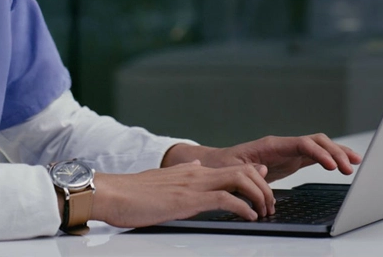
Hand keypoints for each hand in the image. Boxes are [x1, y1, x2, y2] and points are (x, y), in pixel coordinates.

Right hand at [90, 160, 275, 227]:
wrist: (112, 193)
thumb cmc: (132, 192)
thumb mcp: (163, 179)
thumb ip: (183, 172)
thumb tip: (198, 166)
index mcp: (191, 171)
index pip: (232, 166)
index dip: (254, 175)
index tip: (265, 187)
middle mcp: (196, 173)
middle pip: (243, 170)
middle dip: (263, 187)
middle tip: (270, 205)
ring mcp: (193, 185)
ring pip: (239, 180)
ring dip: (258, 196)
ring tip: (264, 211)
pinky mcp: (188, 199)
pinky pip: (225, 199)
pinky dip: (243, 207)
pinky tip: (249, 216)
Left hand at [163, 134, 361, 182]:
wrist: (220, 163)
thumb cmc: (225, 165)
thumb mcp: (233, 169)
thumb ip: (248, 169)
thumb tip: (263, 171)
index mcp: (272, 145)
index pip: (302, 144)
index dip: (319, 153)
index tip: (332, 166)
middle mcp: (285, 144)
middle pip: (316, 141)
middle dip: (335, 152)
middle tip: (350, 168)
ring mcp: (290, 151)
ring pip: (320, 146)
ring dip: (338, 153)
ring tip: (356, 163)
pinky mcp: (293, 159)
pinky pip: (317, 156)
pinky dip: (332, 159)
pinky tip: (344, 165)